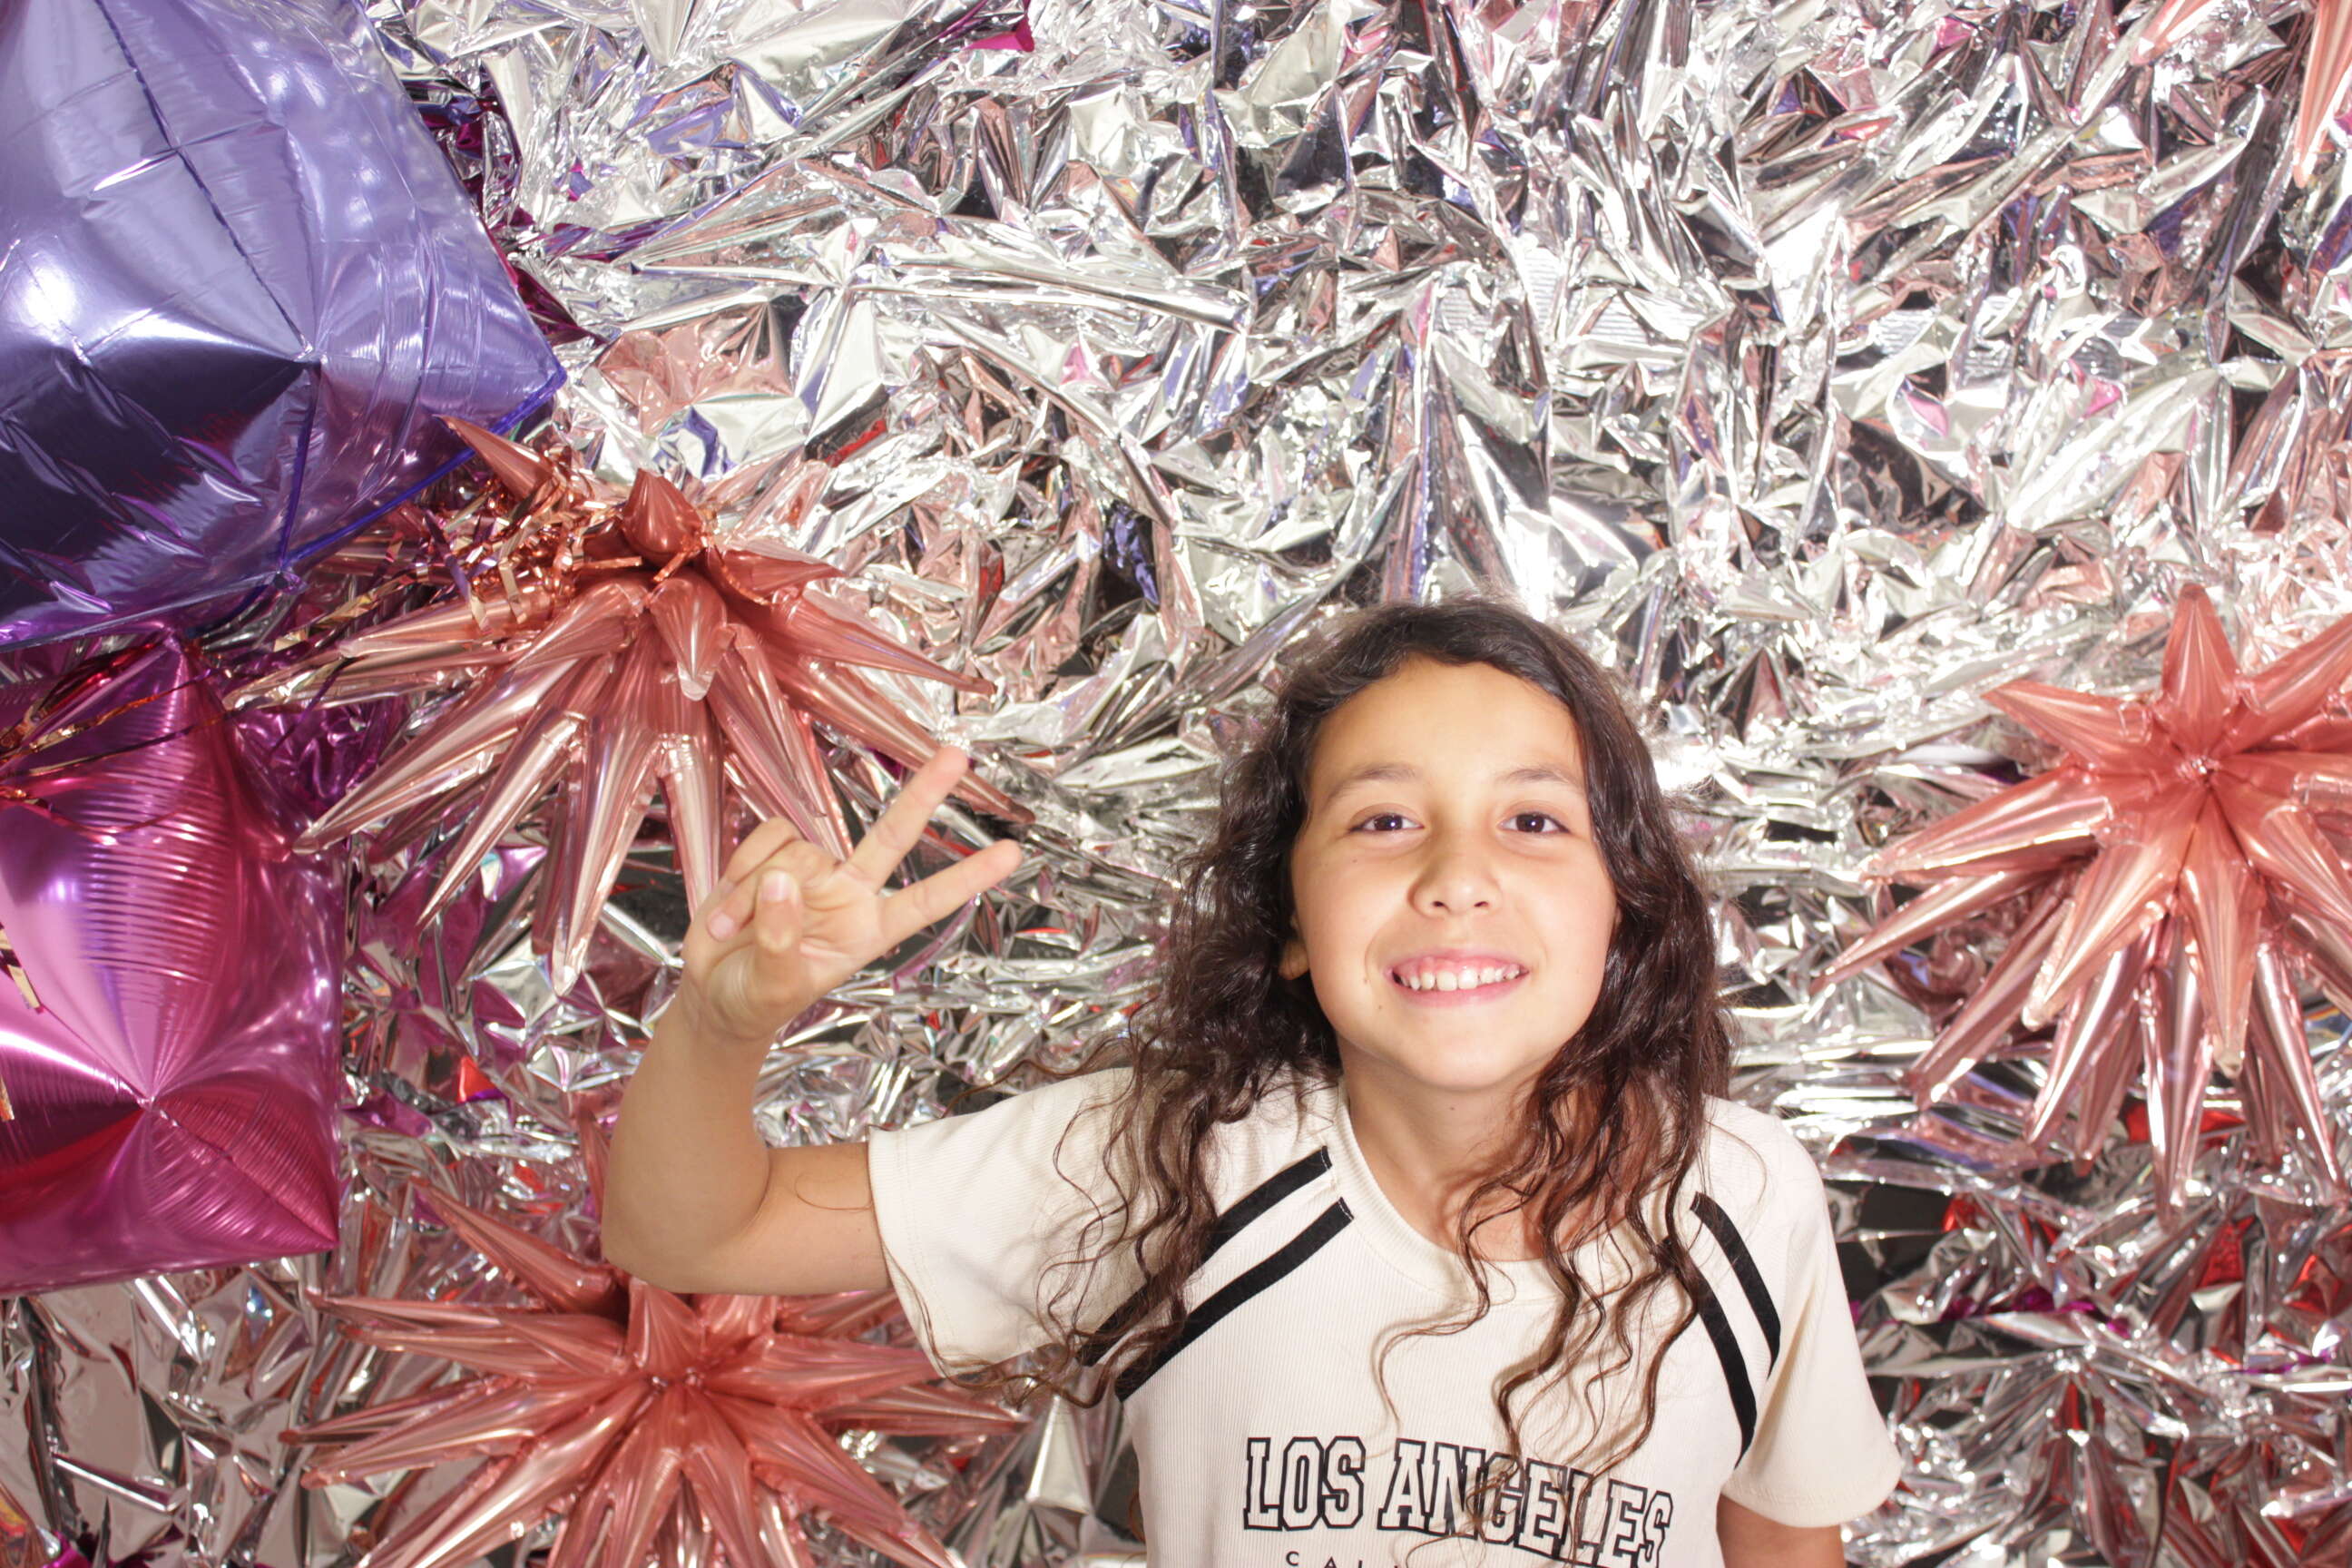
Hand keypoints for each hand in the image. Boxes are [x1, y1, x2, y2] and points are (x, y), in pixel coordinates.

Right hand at [675, 746, 1023, 1049]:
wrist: (710, 997)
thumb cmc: (754, 1001)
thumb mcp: (772, 987)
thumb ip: (780, 939)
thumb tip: (784, 883)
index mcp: (867, 931)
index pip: (927, 900)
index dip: (968, 877)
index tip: (1012, 854)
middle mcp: (847, 894)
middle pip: (891, 836)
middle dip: (922, 794)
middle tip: (957, 756)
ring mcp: (811, 873)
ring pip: (799, 851)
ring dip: (756, 891)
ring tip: (733, 930)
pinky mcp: (772, 857)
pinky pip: (767, 838)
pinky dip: (741, 870)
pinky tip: (726, 907)